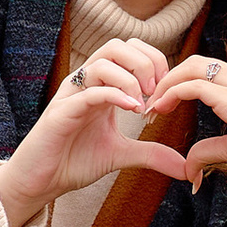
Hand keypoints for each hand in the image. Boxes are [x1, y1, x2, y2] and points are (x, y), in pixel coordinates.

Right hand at [0, 38, 188, 226]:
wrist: (40, 181)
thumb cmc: (74, 161)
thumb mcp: (121, 154)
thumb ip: (151, 154)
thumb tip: (185, 167)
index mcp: (102, 85)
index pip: (131, 50)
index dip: (155, 62)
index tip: (165, 92)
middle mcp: (86, 83)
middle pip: (118, 45)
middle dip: (145, 63)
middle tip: (155, 93)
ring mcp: (72, 94)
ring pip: (103, 61)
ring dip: (131, 78)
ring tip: (143, 104)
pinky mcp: (61, 112)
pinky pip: (89, 91)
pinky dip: (115, 95)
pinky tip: (133, 111)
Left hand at [156, 52, 226, 179]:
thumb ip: (208, 151)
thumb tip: (188, 169)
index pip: (204, 70)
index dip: (177, 82)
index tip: (160, 104)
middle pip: (194, 62)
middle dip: (167, 78)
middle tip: (151, 102)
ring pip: (191, 68)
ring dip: (166, 85)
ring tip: (152, 106)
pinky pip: (194, 87)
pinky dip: (172, 94)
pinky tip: (160, 109)